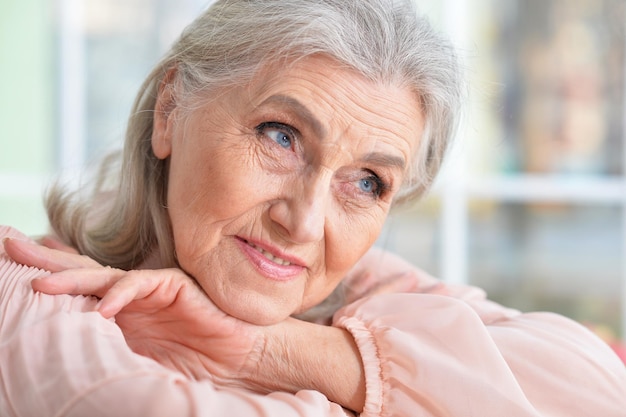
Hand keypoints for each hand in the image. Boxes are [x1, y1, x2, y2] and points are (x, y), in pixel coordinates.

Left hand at [3, 238, 265, 387]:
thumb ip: (111, 350)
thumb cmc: (194, 363)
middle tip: (7, 243)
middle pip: (81, 273)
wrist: (238, 356)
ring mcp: (150, 287)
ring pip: (104, 275)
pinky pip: (141, 284)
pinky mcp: (173, 284)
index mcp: (120, 312)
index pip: (79, 288)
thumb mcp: (140, 361)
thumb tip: (65, 358)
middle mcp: (129, 296)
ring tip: (39, 285)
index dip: (51, 274)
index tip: (17, 260)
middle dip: (44, 261)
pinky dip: (121, 295)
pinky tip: (102, 310)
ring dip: (71, 278)